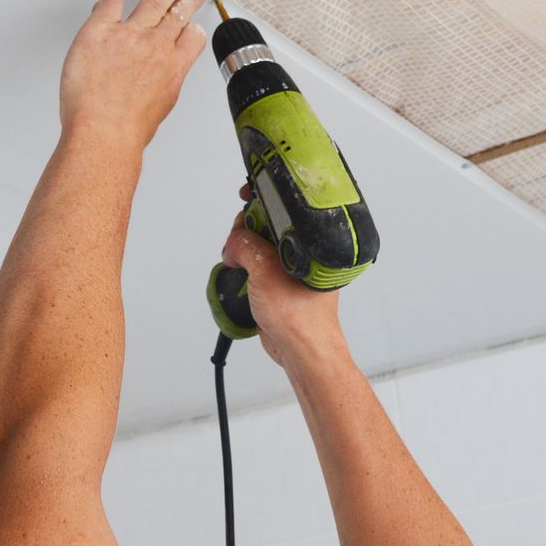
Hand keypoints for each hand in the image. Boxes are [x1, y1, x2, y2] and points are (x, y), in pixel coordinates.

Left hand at [58, 0, 210, 152]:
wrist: (103, 131)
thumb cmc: (127, 128)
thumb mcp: (160, 105)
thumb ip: (162, 81)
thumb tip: (157, 75)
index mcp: (172, 66)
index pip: (192, 37)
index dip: (193, 27)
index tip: (194, 22)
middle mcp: (155, 46)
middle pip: (178, 11)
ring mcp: (128, 35)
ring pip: (154, 1)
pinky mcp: (99, 32)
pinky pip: (109, 6)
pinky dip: (112, 3)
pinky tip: (113, 3)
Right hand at [221, 186, 346, 373]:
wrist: (301, 351)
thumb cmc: (302, 318)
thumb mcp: (267, 272)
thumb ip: (246, 247)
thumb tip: (234, 241)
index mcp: (310, 243)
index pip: (285, 208)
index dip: (264, 198)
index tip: (247, 193)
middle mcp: (302, 252)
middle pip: (266, 223)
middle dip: (246, 228)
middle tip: (239, 240)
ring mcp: (289, 267)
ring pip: (258, 244)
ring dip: (242, 250)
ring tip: (239, 262)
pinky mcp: (278, 281)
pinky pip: (256, 264)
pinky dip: (244, 265)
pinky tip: (240, 272)